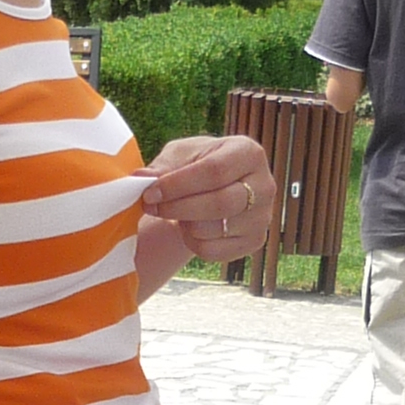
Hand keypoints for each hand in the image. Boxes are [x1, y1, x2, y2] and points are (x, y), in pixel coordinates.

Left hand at [139, 136, 273, 265]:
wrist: (214, 190)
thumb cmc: (197, 167)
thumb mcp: (180, 156)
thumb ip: (162, 167)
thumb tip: (139, 179)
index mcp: (248, 153)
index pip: (214, 171)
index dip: (178, 184)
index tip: (149, 191)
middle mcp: (265, 185)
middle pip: (219, 203)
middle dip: (176, 207)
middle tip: (149, 205)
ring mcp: (263, 217)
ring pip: (213, 229)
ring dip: (183, 224)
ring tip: (175, 212)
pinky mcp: (254, 242)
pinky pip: (213, 251)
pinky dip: (192, 242)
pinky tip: (189, 227)